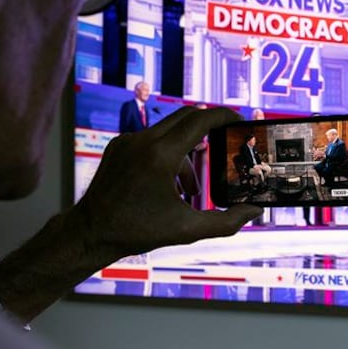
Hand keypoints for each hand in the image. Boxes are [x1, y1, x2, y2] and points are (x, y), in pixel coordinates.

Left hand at [0, 106, 261, 321]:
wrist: (91, 232)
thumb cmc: (138, 231)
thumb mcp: (187, 229)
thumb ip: (225, 222)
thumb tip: (256, 213)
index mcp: (161, 155)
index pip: (200, 121)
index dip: (223, 116)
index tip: (239, 119)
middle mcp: (143, 140)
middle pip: (186, 117)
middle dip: (208, 125)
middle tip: (226, 136)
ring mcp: (128, 141)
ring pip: (168, 131)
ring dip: (186, 150)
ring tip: (191, 186)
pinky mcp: (117, 146)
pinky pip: (150, 140)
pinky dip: (166, 154)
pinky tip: (168, 184)